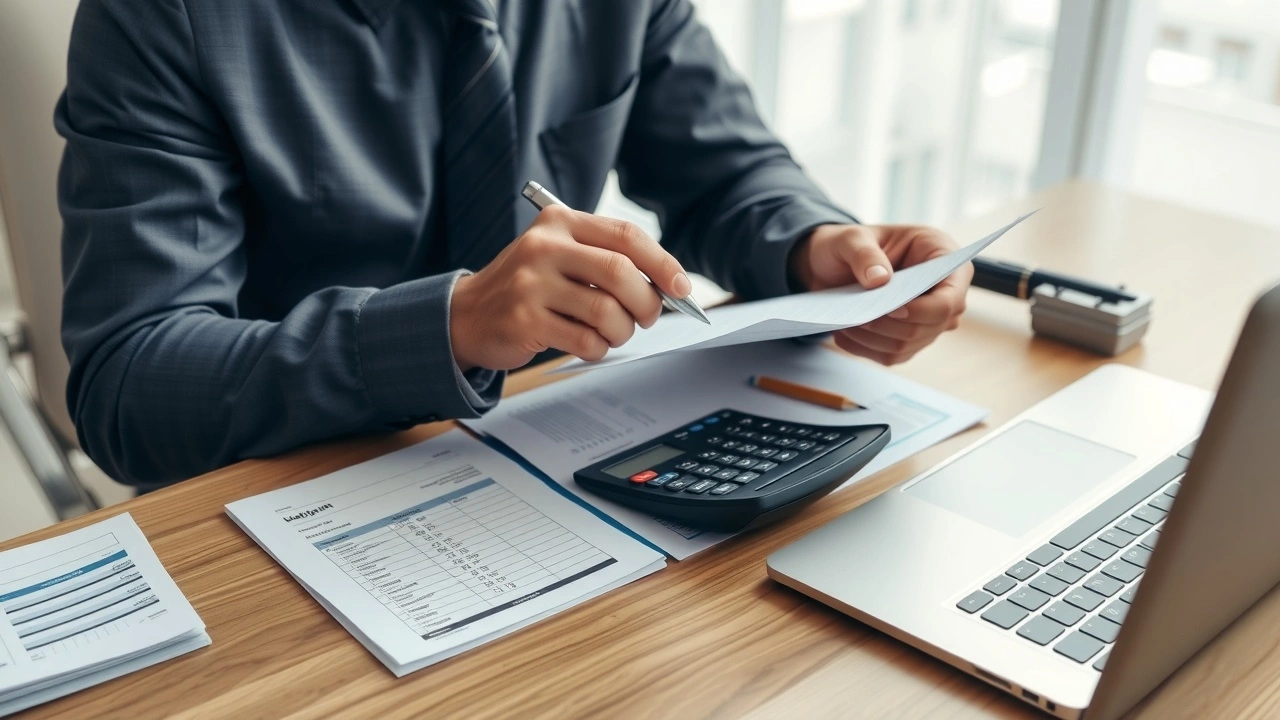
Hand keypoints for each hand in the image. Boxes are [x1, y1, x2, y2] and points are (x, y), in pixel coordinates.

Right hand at [450, 205, 692, 369]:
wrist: (467, 315)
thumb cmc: (528, 287)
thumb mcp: (561, 257)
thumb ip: (606, 261)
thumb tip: (667, 287)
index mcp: (560, 223)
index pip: (626, 236)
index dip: (663, 264)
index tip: (682, 288)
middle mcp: (544, 246)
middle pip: (620, 272)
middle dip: (646, 302)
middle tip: (646, 317)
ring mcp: (531, 283)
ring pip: (606, 310)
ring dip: (622, 330)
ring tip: (613, 333)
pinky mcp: (524, 320)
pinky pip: (584, 339)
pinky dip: (598, 348)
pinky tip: (588, 344)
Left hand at [789, 224, 972, 364]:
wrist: (835, 264)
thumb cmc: (851, 245)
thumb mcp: (850, 238)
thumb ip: (864, 254)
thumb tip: (879, 280)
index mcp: (942, 257)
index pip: (950, 298)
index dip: (923, 310)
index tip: (890, 308)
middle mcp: (944, 292)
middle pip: (930, 326)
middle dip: (890, 325)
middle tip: (857, 316)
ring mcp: (929, 318)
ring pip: (908, 345)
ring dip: (873, 339)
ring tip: (845, 324)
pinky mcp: (908, 338)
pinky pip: (892, 355)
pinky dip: (865, 348)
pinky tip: (844, 334)